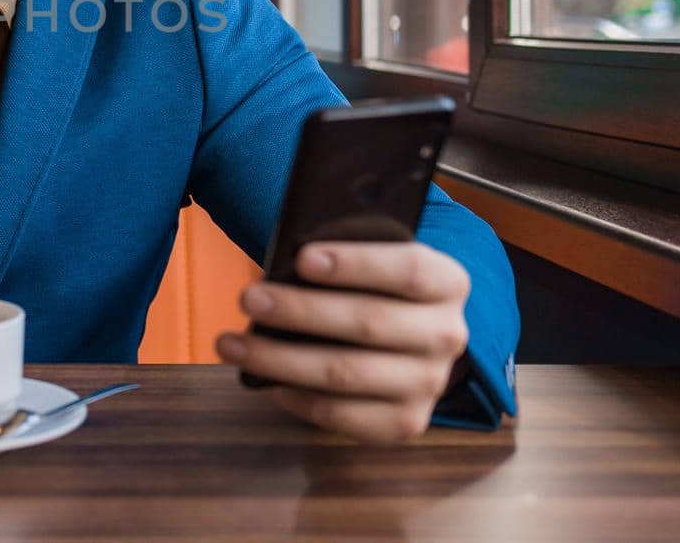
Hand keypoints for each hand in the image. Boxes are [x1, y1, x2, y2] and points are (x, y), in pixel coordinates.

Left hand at [215, 241, 469, 443]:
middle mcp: (447, 335)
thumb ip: (342, 257)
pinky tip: (263, 381)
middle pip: (368, 323)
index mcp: (447, 282)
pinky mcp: (405, 423)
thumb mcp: (372, 258)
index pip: (408, 270)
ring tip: (231, 344)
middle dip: (299, 311)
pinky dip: (296, 397)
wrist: (408, 337)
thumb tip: (283, 269)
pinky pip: (341, 414)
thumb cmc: (373, 286)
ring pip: (346, 373)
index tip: (301, 258)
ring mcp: (430, 384)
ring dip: (279, 359)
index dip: (355, 264)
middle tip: (248, 298)